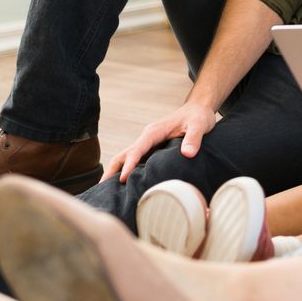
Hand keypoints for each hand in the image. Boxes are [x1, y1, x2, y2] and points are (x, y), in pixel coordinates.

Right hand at [102, 101, 217, 182]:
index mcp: (154, 132)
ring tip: (107, 191)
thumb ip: (194, 139)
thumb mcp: (199, 125)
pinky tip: (125, 185)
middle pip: (123, 155)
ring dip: (116, 172)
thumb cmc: (198, 117)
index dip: (129, 164)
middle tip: (102, 189)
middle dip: (112, 171)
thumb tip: (188, 154)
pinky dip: (127, 171)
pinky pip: (135, 160)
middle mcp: (147, 137)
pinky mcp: (152, 148)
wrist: (198, 109)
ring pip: (126, 157)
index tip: (123, 179)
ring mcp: (148, 143)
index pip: (137, 150)